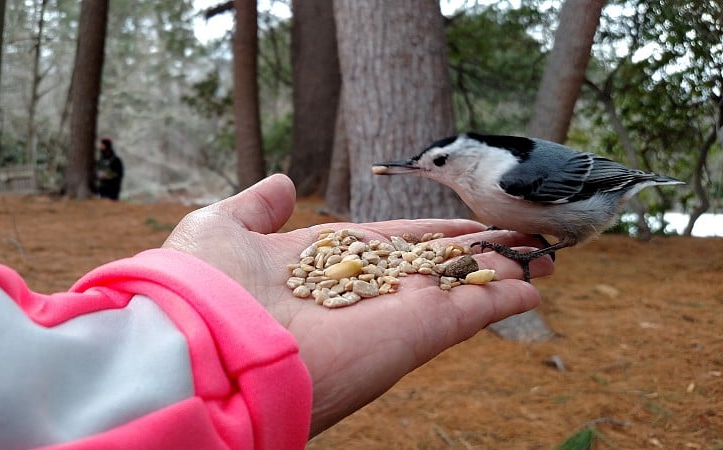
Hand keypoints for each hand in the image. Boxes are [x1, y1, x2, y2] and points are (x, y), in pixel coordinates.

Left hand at [163, 174, 553, 436]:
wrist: (202, 347)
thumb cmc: (201, 286)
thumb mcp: (222, 227)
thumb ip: (257, 206)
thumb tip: (283, 184)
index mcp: (317, 264)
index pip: (383, 244)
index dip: (422, 235)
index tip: (457, 225)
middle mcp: (357, 292)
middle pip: (429, 268)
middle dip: (472, 254)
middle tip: (517, 238)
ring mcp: (386, 314)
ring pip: (455, 289)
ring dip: (498, 272)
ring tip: (541, 257)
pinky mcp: (410, 335)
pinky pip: (466, 314)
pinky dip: (500, 299)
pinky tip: (532, 285)